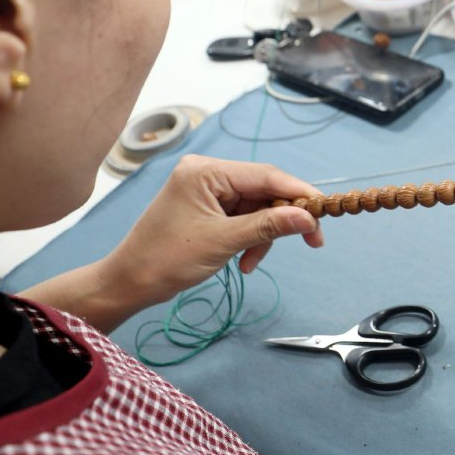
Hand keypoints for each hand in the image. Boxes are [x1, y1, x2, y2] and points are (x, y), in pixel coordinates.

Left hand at [102, 156, 322, 313]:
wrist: (129, 283)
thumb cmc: (166, 259)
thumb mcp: (223, 242)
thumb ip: (268, 226)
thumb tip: (307, 217)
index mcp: (206, 171)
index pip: (266, 175)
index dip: (298, 193)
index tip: (324, 213)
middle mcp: (207, 173)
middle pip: (264, 190)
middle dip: (280, 220)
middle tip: (308, 242)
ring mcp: (206, 190)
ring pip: (256, 207)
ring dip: (262, 235)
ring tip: (250, 262)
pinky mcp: (206, 207)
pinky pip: (242, 217)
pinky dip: (249, 238)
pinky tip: (242, 260)